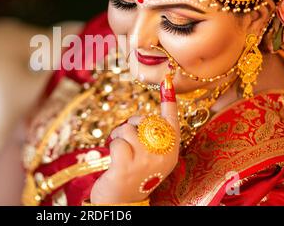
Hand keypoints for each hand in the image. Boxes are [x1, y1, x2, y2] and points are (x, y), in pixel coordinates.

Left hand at [90, 75, 179, 203]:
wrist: (122, 202)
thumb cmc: (135, 175)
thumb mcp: (150, 158)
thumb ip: (153, 139)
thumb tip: (146, 117)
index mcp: (171, 152)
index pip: (171, 122)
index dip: (169, 102)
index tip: (167, 81)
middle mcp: (163, 156)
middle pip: (145, 122)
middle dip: (132, 125)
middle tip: (127, 139)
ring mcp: (146, 162)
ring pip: (128, 130)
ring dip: (119, 136)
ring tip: (120, 151)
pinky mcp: (127, 166)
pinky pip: (117, 142)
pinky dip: (112, 147)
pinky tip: (114, 160)